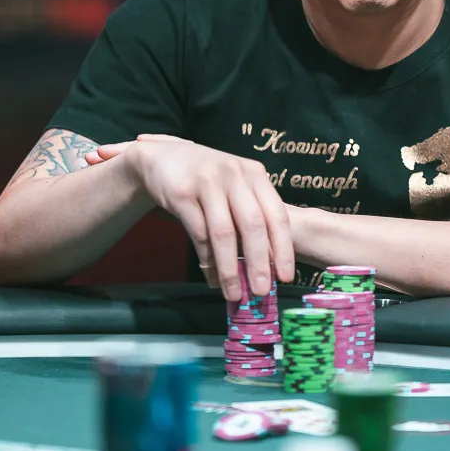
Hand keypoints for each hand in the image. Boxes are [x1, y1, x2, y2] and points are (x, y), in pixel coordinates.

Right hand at [111, 136, 293, 301]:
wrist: (163, 157)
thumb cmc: (207, 179)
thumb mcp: (235, 186)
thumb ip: (251, 215)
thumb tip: (265, 265)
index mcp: (255, 174)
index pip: (277, 214)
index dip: (283, 247)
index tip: (286, 276)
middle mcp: (235, 175)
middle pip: (253, 224)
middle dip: (259, 262)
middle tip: (261, 291)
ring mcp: (208, 182)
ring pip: (224, 233)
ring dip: (230, 268)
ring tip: (233, 293)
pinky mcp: (182, 193)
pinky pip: (198, 233)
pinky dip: (207, 260)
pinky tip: (211, 278)